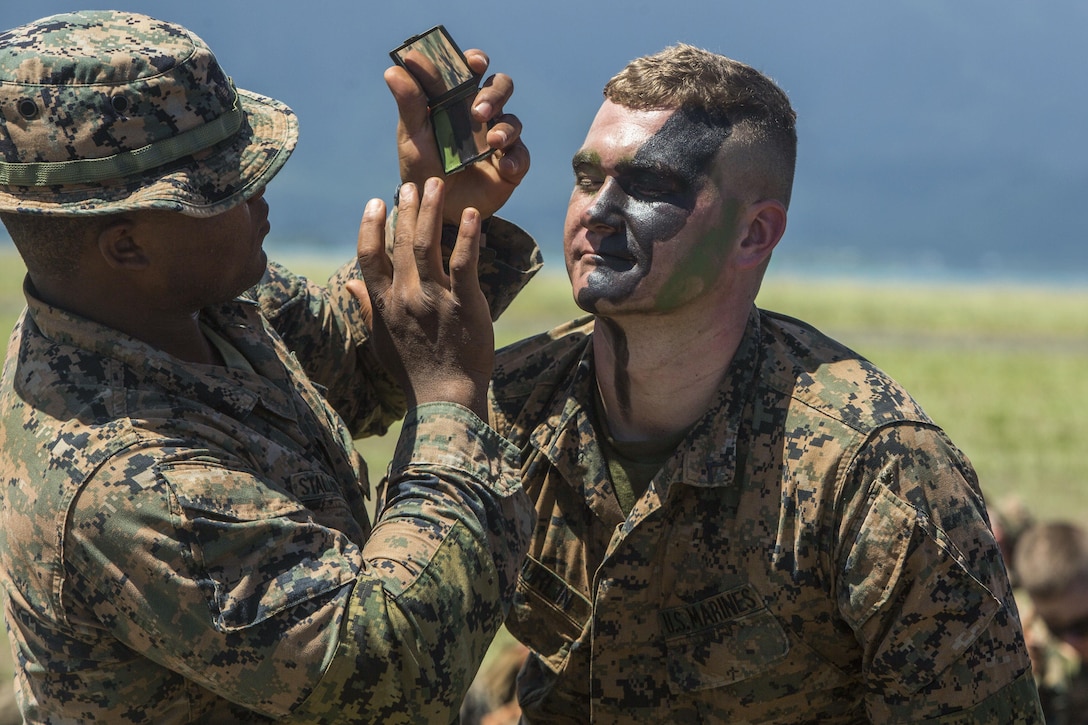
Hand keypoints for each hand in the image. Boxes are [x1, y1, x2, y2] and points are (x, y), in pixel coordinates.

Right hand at [347, 178, 493, 417]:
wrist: (445, 398)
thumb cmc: (413, 372)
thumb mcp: (380, 341)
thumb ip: (366, 307)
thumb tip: (349, 281)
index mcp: (385, 305)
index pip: (369, 256)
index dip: (370, 227)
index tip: (375, 203)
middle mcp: (406, 297)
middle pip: (400, 243)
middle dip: (405, 209)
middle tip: (411, 183)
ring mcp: (435, 299)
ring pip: (427, 245)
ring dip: (431, 211)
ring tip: (437, 185)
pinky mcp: (465, 304)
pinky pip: (464, 263)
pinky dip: (467, 237)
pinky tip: (471, 215)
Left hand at [385, 49, 529, 223]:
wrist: (435, 210)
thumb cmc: (422, 167)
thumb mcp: (412, 136)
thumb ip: (408, 103)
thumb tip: (394, 69)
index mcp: (457, 101)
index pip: (471, 70)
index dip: (476, 60)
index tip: (475, 62)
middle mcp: (482, 116)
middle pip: (501, 88)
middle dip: (495, 94)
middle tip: (479, 111)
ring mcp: (498, 140)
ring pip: (514, 121)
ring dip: (506, 128)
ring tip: (492, 142)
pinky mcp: (510, 166)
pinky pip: (522, 156)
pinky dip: (516, 159)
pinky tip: (505, 166)